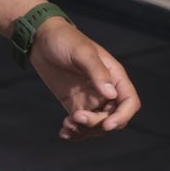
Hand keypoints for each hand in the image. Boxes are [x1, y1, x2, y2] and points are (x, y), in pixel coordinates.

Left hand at [29, 19, 140, 139]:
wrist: (40, 37)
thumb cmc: (64, 39)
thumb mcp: (81, 52)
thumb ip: (97, 71)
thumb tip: (111, 94)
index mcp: (114, 76)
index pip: (129, 103)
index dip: (123, 116)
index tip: (107, 124)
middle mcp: (105, 90)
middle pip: (112, 117)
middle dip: (97, 123)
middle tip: (76, 117)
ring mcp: (90, 98)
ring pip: (96, 124)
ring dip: (85, 130)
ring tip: (67, 125)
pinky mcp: (74, 103)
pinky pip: (79, 123)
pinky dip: (74, 131)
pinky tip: (64, 133)